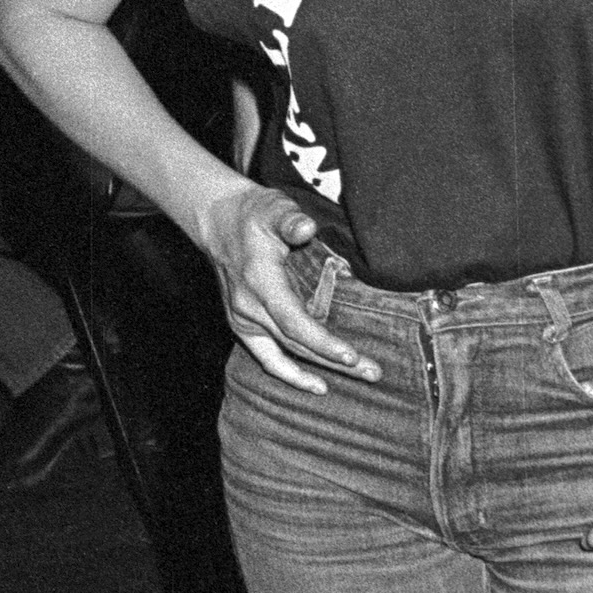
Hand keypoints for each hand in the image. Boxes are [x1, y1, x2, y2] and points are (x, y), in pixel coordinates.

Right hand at [194, 184, 378, 391]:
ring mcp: (243, 321)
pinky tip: (318, 385)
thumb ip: (290, 219)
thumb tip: (306, 227)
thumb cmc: (253, 214)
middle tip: (374, 372)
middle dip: (336, 361)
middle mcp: (248, 307)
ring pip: (286, 356)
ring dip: (323, 371)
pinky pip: (269, 359)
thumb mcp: (273, 207)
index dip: (321, 342)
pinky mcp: (244, 327)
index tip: (351, 355)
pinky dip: (292, 375)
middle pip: (296, 344)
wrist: (218, 221)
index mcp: (259, 281)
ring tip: (362, 376)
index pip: (293, 321)